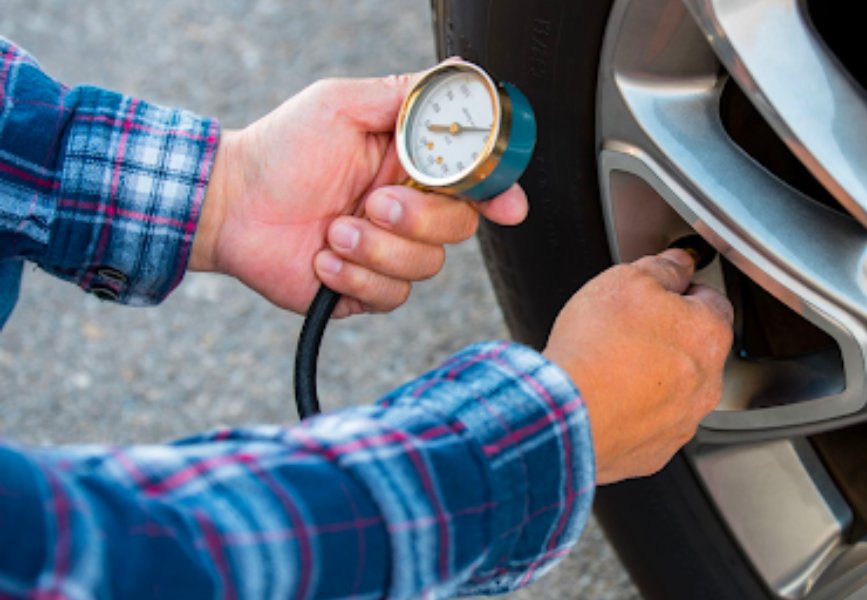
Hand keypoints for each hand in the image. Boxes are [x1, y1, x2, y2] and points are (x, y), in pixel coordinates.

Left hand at [191, 71, 527, 316]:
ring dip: (375, 249)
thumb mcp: (342, 104)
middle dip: (418, 218)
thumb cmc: (280, 150)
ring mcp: (390, 252)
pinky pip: (391, 295)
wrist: (228, 204)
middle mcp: (409, 210)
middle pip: (460, 226)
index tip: (506, 206)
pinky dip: (353, 276)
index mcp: (413, 166)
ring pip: (426, 265)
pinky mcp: (367, 289)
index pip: (475, 180)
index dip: (499, 192)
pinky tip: (322, 259)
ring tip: (332, 231)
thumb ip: (404, 95)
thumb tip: (458, 74)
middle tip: (373, 202)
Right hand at [543, 249, 733, 484]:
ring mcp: (682, 422)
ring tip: (610, 368)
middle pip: (693, 350)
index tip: (658, 294)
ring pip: (674, 391)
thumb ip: (663, 268)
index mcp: (709, 335)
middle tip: (626, 330)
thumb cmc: (597, 348)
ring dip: (651, 378)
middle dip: (666, 338)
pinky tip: (606, 399)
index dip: (681, 292)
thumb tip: (678, 263)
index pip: (711, 302)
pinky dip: (633, 413)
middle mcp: (707, 384)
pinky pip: (650, 425)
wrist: (564, 413)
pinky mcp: (654, 452)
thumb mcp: (628, 280)